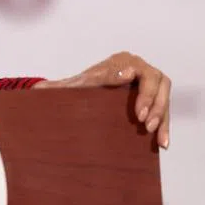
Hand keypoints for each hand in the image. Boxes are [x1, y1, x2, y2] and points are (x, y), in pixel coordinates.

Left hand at [34, 51, 170, 148]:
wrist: (94, 92)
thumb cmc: (84, 86)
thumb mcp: (75, 87)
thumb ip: (60, 87)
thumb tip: (38, 88)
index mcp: (121, 61)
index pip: (133, 67)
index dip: (134, 79)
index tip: (132, 86)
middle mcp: (139, 68)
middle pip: (155, 80)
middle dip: (151, 100)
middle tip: (143, 120)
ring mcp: (151, 82)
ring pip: (164, 95)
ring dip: (161, 113)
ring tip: (152, 132)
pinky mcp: (156, 98)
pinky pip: (165, 110)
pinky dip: (165, 125)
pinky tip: (162, 143)